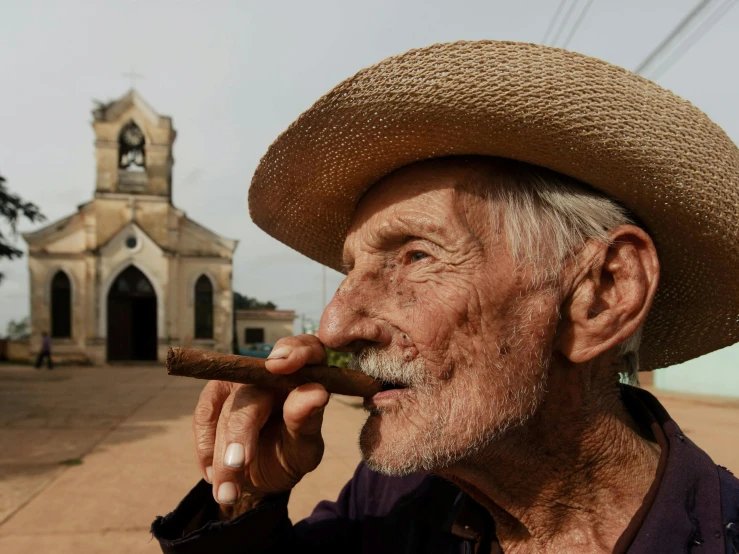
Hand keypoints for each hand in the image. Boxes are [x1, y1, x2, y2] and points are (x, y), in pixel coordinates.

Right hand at [193, 335, 329, 511]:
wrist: (260, 476)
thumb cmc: (290, 454)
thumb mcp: (305, 449)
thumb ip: (307, 421)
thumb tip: (315, 392)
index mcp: (306, 376)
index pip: (306, 348)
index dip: (294, 351)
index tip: (279, 365)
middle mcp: (272, 372)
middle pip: (254, 392)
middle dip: (242, 432)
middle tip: (239, 464)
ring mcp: (241, 380)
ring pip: (226, 409)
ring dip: (221, 452)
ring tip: (228, 490)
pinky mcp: (215, 395)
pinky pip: (204, 415)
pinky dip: (206, 448)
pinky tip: (214, 474)